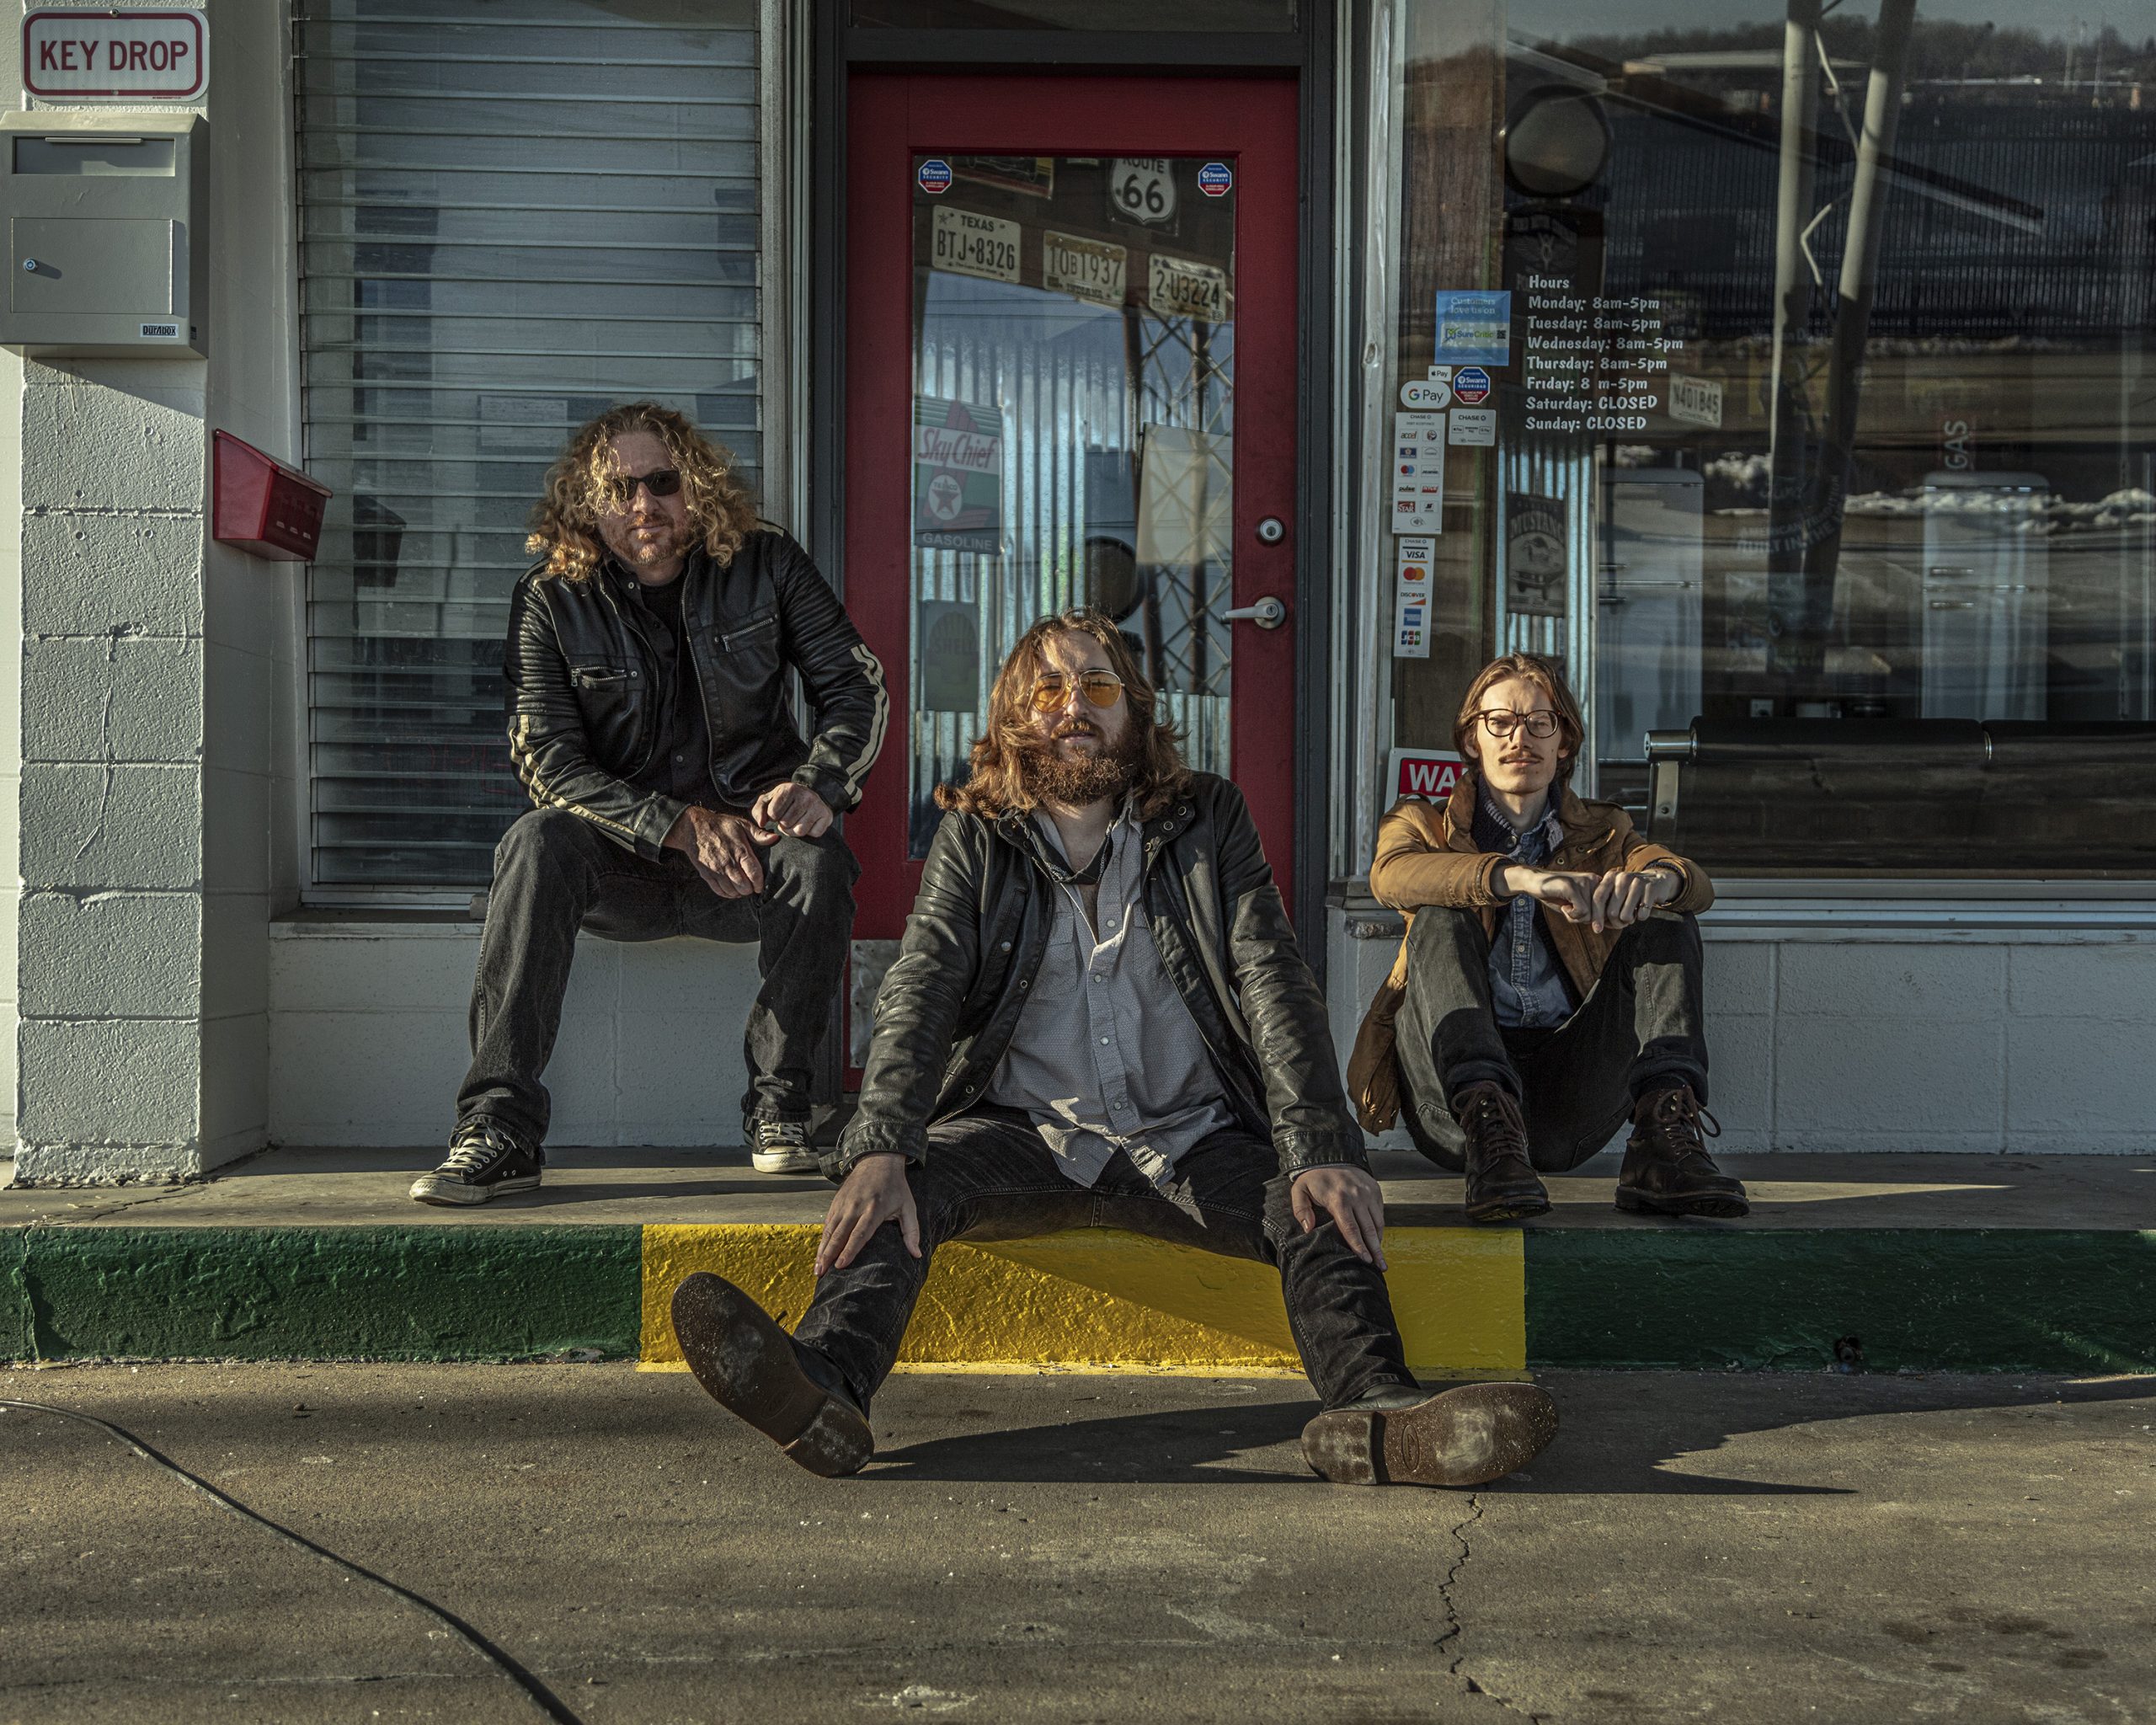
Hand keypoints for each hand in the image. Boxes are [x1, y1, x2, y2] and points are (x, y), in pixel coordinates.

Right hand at [663, 806, 765, 897]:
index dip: (759, 883)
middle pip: (744, 886)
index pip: (754, 873)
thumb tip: (775, 838)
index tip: (760, 886)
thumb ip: (758, 834)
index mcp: (740, 851)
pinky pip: (719, 891)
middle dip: (750, 889)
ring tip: (741, 889)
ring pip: (732, 891)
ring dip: (739, 892)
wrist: (693, 827)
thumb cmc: (720, 825)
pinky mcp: (706, 874)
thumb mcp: (741, 824)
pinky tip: (731, 890)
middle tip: (751, 887)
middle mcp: (729, 863)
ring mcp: (717, 870)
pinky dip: (727, 894)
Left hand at [749, 782, 834, 842]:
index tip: (777, 812)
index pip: (773, 814)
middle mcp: (805, 795)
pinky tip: (808, 823)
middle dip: (784, 825)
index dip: (773, 817)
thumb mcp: (768, 800)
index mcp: (789, 789)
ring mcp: (817, 805)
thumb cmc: (785, 800)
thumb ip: (758, 810)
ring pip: (799, 831)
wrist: (809, 795)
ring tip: (796, 822)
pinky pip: (814, 834)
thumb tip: (761, 824)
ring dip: (795, 831)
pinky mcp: (827, 815)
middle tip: (788, 817)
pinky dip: (810, 832)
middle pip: (786, 824)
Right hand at [815, 1153, 919, 1275]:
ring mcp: (844, 1204)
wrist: (878, 1160)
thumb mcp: (908, 1207)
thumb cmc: (896, 1187)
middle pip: (840, 1234)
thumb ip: (912, 1231)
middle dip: (829, 1254)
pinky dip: (823, 1238)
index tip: (840, 1265)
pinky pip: (828, 1222)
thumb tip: (917, 1254)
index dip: (849, 1250)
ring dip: (822, 1249)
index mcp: (874, 1209)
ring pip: (830, 1230)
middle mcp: (856, 1207)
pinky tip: (819, 1253)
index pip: (859, 1234)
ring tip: (817, 1268)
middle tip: (821, 1272)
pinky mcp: (837, 1201)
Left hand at [1290, 1165, 1387, 1269]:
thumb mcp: (1300, 1191)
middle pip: (1368, 1229)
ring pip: (1378, 1222)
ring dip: (1380, 1241)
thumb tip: (1309, 1229)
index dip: (1359, 1246)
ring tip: (1381, 1257)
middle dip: (1375, 1250)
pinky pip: (1380, 1212)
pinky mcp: (1375, 1189)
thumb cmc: (1314, 1179)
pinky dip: (1380, 1227)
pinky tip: (1377, 1238)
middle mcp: (1357, 1196)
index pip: (1351, 1228)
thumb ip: (1301, 1211)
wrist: (1330, 1157)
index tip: (1365, 1260)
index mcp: (1339, 1199)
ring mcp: (1368, 1192)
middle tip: (1381, 1266)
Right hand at [1504, 866, 1600, 924]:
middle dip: (1584, 919)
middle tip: (1570, 912)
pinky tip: (1563, 907)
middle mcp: (1594, 879)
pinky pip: (1581, 911)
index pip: (1607, 908)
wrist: (1533, 882)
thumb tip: (1601, 926)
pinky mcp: (1572, 886)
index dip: (1595, 918)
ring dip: (1575, 917)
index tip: (1583, 916)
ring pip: (1590, 914)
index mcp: (1598, 882)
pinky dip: (1571, 915)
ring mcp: (1583, 881)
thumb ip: (1591, 911)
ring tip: (1565, 907)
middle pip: (1600, 913)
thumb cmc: (1556, 895)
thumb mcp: (1577, 904)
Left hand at [1588, 866, 1677, 932]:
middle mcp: (1622, 878)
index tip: (1597, 930)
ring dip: (1629, 921)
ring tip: (1633, 914)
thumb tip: (1596, 926)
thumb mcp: (1615, 892)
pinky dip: (1641, 917)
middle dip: (1616, 923)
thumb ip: (1603, 905)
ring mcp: (1637, 882)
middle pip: (1611, 911)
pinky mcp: (1651, 889)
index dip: (1596, 916)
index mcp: (1610, 877)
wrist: (1657, 880)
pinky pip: (1642, 915)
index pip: (1598, 898)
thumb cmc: (1630, 892)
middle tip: (1622, 923)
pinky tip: (1643, 909)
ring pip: (1625, 916)